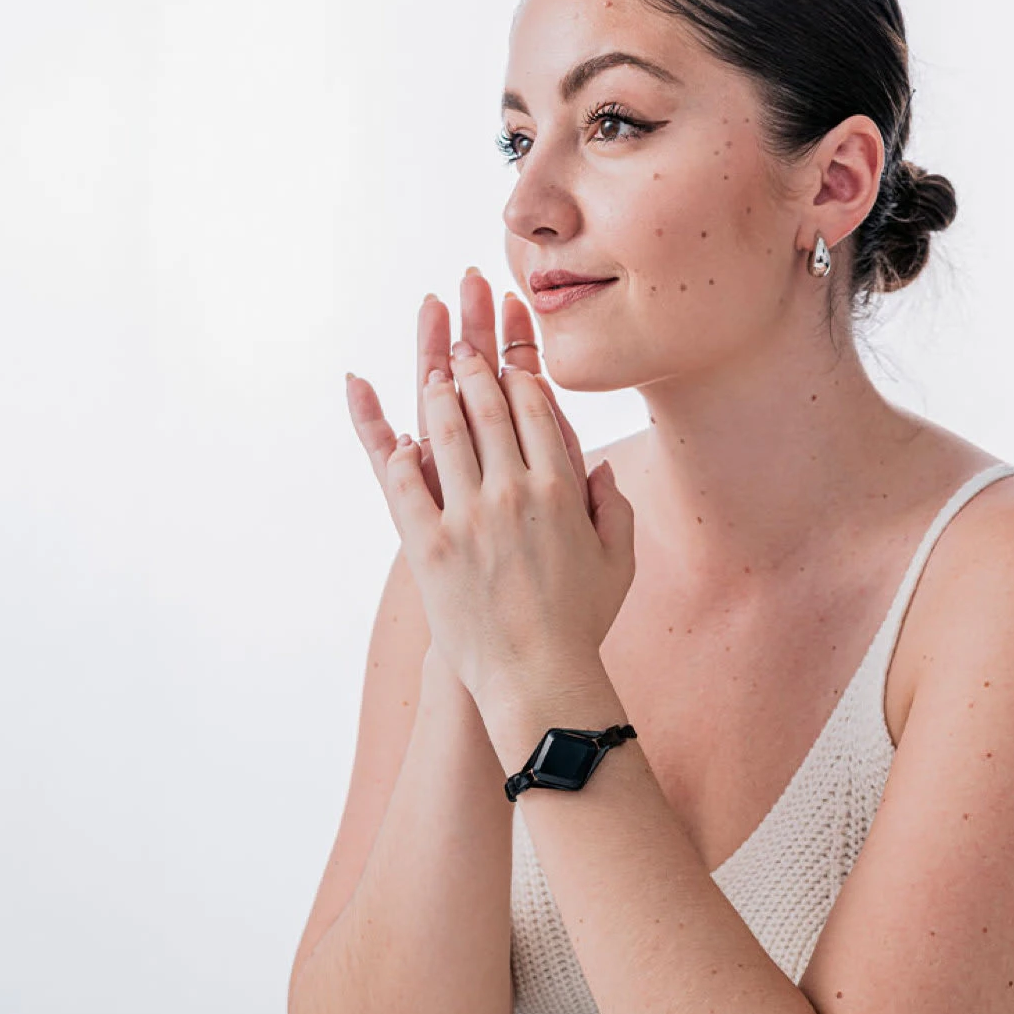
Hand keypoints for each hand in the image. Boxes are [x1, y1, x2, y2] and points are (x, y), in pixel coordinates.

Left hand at [346, 269, 634, 703]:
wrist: (538, 677)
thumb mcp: (618, 560)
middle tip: (461, 336)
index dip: (517, 371)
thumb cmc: (582, 622)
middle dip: (473, 362)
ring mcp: (468, 516)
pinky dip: (395, 449)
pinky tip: (395, 432)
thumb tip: (598, 469)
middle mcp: (514, 491)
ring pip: (444, 430)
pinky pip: (404, 482)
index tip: (506, 354)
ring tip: (431, 368)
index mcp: (562, 488)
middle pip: (487, 405)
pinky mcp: (429, 545)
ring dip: (436, 390)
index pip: (534, 407)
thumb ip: (611, 506)